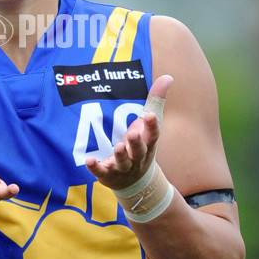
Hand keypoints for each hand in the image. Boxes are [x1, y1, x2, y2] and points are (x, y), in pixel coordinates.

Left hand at [85, 75, 172, 190]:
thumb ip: (156, 100)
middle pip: (139, 151)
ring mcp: (124, 167)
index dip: (152, 126)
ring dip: (120, 155)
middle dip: (136, 143)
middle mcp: (138, 157)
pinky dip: (96, 167)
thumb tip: (168, 76)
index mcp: (148, 144)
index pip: (153, 135)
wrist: (136, 182)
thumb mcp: (148, 125)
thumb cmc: (142, 146)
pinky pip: (102, 172)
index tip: (151, 115)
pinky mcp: (108, 174)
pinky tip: (89, 160)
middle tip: (132, 133)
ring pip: (123, 163)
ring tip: (118, 147)